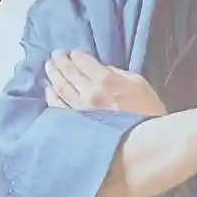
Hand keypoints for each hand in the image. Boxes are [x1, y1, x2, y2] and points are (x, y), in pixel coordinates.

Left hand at [45, 51, 166, 118]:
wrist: (146, 143)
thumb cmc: (147, 112)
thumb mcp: (138, 83)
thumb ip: (117, 72)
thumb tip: (100, 69)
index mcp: (105, 81)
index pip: (82, 60)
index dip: (76, 55)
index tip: (74, 53)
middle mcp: (88, 93)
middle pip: (68, 72)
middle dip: (61, 61)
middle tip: (56, 55)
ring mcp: (80, 110)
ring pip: (60, 88)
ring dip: (53, 75)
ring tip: (49, 67)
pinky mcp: (76, 125)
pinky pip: (58, 108)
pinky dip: (52, 96)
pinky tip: (50, 90)